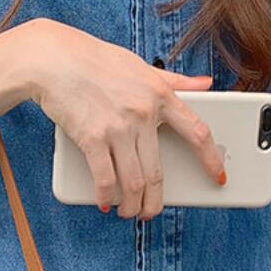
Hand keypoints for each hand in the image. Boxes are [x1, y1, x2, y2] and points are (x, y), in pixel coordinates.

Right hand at [14, 17, 225, 219]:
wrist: (53, 58)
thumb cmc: (93, 59)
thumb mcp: (140, 65)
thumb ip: (174, 80)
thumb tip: (206, 83)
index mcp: (160, 94)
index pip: (197, 132)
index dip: (210, 158)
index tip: (216, 176)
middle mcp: (143, 113)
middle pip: (158, 171)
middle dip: (155, 200)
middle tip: (151, 211)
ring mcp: (118, 127)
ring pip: (134, 182)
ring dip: (131, 205)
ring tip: (128, 212)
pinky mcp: (92, 138)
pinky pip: (105, 179)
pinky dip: (106, 197)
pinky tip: (105, 203)